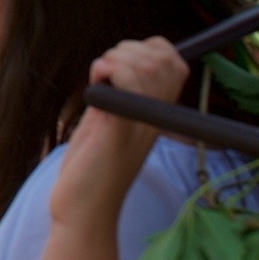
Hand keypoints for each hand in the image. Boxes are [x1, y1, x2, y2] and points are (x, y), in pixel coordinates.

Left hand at [48, 36, 189, 229]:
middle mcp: (153, 117)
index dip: (151, 49)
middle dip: (128, 49)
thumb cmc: (92, 167)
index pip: (174, 62)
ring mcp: (139, 124)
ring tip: (98, 78)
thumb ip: (118, 95)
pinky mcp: (118, 132)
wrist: (84, 210)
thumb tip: (116, 61)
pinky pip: (129, 88)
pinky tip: (96, 83)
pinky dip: (111, 73)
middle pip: (163, 59)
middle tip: (104, 71)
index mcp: (154, 113)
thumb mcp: (109, 122)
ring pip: (147, 67)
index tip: (119, 62)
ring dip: (116, 59)